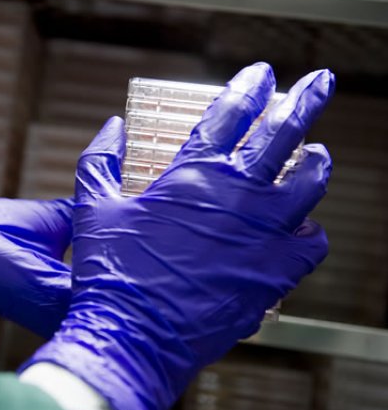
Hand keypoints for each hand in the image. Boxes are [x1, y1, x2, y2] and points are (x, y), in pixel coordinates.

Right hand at [21, 63, 333, 409]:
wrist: (134, 335)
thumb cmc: (111, 273)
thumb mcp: (92, 208)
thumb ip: (100, 160)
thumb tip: (112, 126)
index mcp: (192, 174)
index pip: (231, 113)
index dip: (249, 87)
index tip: (262, 74)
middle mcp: (236, 196)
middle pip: (283, 133)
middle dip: (306, 100)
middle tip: (318, 83)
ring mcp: (261, 235)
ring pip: (310, 184)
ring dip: (316, 162)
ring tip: (318, 153)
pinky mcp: (273, 275)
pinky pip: (310, 244)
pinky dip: (310, 232)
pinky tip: (302, 228)